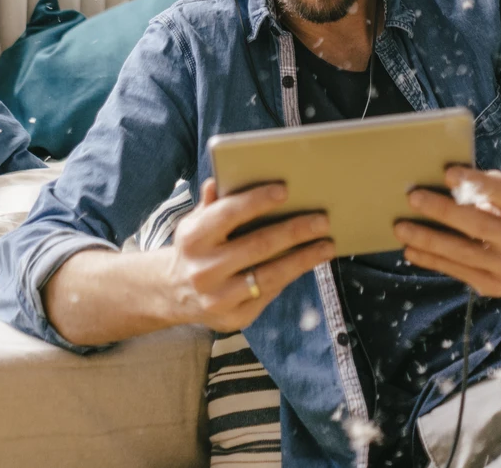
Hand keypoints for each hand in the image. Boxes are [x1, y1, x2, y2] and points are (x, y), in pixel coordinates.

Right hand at [162, 178, 334, 332]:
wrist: (173, 292)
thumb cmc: (195, 248)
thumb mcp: (194, 223)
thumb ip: (211, 205)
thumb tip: (217, 182)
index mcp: (192, 239)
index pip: (228, 214)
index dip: (257, 201)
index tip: (285, 190)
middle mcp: (203, 270)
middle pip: (258, 246)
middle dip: (295, 231)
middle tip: (322, 220)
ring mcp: (218, 298)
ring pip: (269, 275)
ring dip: (303, 259)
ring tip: (326, 245)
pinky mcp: (233, 318)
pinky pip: (269, 295)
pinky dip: (289, 277)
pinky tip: (306, 264)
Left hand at [396, 167, 500, 297]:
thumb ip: (484, 185)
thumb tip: (444, 178)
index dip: (475, 182)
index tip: (447, 173)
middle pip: (479, 224)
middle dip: (443, 210)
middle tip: (413, 198)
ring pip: (463, 252)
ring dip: (428, 240)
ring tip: (401, 228)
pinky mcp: (495, 286)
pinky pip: (457, 271)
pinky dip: (431, 260)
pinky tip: (411, 250)